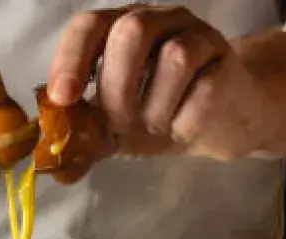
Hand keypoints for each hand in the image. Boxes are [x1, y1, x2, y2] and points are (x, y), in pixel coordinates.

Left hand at [47, 5, 272, 161]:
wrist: (224, 124)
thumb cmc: (165, 116)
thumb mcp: (119, 129)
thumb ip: (87, 141)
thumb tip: (57, 169)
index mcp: (124, 28)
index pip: (91, 24)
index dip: (72, 58)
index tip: (63, 98)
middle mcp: (162, 21)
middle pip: (131, 31)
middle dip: (116, 86)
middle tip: (118, 124)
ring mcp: (199, 37)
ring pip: (175, 57)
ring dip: (156, 107)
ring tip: (158, 125)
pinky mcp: (228, 65)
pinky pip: (205, 91)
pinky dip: (185, 121)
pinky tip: (184, 128)